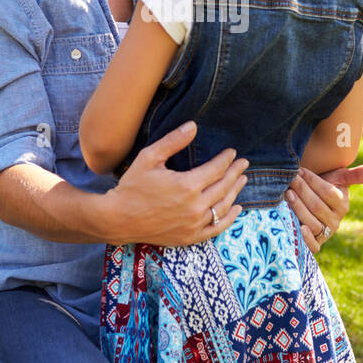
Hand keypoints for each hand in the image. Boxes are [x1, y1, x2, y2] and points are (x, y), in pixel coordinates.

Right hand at [105, 122, 246, 245]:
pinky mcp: (189, 237)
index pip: (216, 169)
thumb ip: (173, 141)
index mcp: (187, 185)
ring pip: (223, 206)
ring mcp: (193, 224)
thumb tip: (193, 125)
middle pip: (224, 186)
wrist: (118, 218)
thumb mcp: (149, 157)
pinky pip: (216, 228)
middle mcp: (194, 206)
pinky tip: (236, 208)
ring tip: (242, 180)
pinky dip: (229, 218)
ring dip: (235, 192)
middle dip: (235, 173)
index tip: (232, 152)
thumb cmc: (132, 186)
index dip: (226, 159)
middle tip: (243, 163)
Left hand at [285, 164, 362, 253]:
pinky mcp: (316, 244)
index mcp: (342, 205)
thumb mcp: (338, 179)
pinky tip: (299, 227)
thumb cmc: (323, 187)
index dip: (314, 181)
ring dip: (299, 208)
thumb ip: (357, 175)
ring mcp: (325, 233)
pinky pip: (313, 245)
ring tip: (288, 194)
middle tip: (290, 180)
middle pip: (317, 206)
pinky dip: (306, 238)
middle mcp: (336, 221)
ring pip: (312, 222)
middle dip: (302, 191)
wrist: (309, 202)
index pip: (329, 193)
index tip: (301, 171)